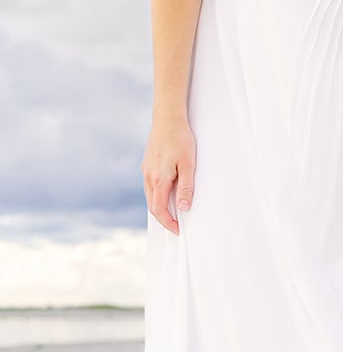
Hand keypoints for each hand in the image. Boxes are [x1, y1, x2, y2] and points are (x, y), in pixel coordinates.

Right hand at [142, 118, 195, 234]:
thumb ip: (186, 187)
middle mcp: (148, 177)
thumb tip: (184, 208)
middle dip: (163, 219)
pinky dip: (157, 197)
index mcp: (158, 179)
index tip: (178, 231)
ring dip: (159, 209)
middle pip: (152, 206)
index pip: (159, 209)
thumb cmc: (181, 140)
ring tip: (173, 216)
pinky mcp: (147, 165)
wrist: (167, 120)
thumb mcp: (188, 165)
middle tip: (176, 228)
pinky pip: (150, 187)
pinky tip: (166, 198)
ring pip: (150, 196)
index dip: (168, 223)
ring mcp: (146, 170)